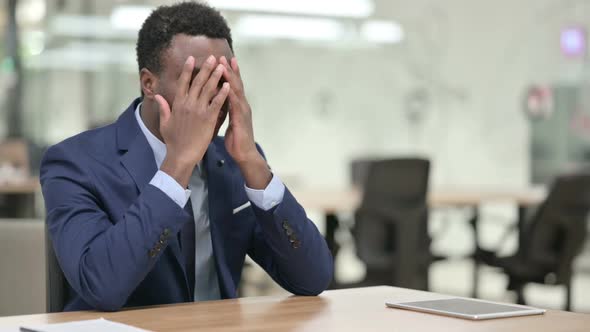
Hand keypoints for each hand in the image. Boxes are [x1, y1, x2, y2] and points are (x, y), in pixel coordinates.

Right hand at [157, 55, 229, 187]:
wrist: (181, 155)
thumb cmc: (173, 141)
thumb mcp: (165, 123)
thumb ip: (163, 108)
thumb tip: (157, 96)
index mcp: (177, 104)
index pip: (183, 82)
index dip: (187, 70)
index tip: (192, 59)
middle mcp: (188, 104)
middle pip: (197, 82)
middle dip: (205, 68)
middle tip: (212, 57)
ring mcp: (198, 110)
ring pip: (208, 89)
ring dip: (215, 76)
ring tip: (222, 66)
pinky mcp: (208, 119)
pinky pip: (217, 103)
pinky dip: (222, 93)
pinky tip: (227, 85)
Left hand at [220, 56, 270, 188]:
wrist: (245, 155)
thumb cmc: (236, 140)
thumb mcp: (228, 123)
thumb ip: (224, 111)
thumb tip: (217, 104)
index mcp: (238, 106)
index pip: (233, 86)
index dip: (229, 73)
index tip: (222, 61)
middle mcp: (242, 106)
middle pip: (236, 84)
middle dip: (230, 70)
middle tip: (223, 56)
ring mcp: (243, 111)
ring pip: (236, 90)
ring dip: (230, 77)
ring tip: (224, 65)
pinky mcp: (241, 119)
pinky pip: (235, 104)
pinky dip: (231, 93)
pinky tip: (227, 85)